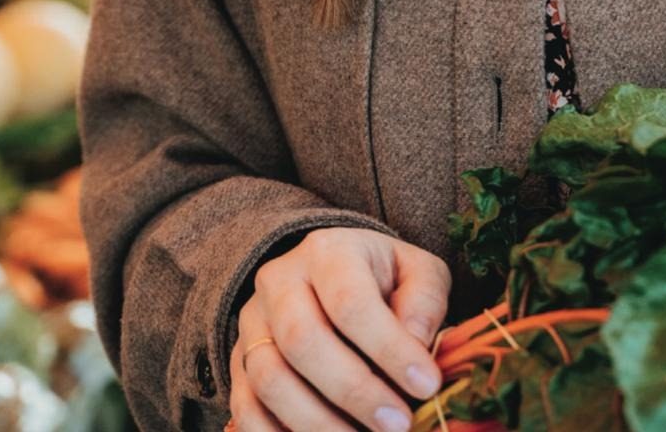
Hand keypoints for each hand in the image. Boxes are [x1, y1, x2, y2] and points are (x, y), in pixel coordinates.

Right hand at [226, 226, 450, 431]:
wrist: (330, 276)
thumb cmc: (382, 279)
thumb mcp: (415, 271)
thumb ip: (424, 300)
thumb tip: (417, 340)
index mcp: (328, 252)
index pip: (351, 301)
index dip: (389, 348)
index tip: (426, 386)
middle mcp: (280, 282)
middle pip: (302, 340)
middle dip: (354, 392)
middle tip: (398, 425)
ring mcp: (253, 323)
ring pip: (270, 379)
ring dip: (318, 423)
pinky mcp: (239, 363)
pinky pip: (246, 408)